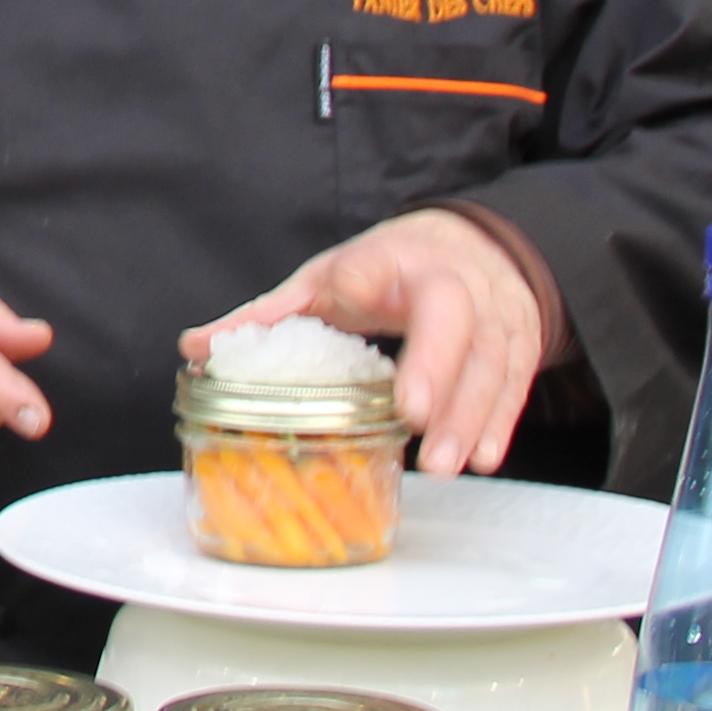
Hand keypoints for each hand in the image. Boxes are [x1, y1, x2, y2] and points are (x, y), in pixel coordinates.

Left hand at [180, 209, 543, 476]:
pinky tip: (480, 458)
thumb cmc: (389, 268)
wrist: (474, 246)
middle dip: (434, 366)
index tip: (353, 291)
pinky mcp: (518, 344)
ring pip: (489, 358)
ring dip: (467, 414)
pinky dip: (497, 423)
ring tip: (443, 464)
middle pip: (450, 316)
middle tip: (411, 417)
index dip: (365, 275)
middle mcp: (448, 279)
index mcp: (390, 257)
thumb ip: (268, 315)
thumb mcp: (326, 278)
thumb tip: (193, 348)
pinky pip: (514, 384)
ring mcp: (492, 311)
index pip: (376, 259)